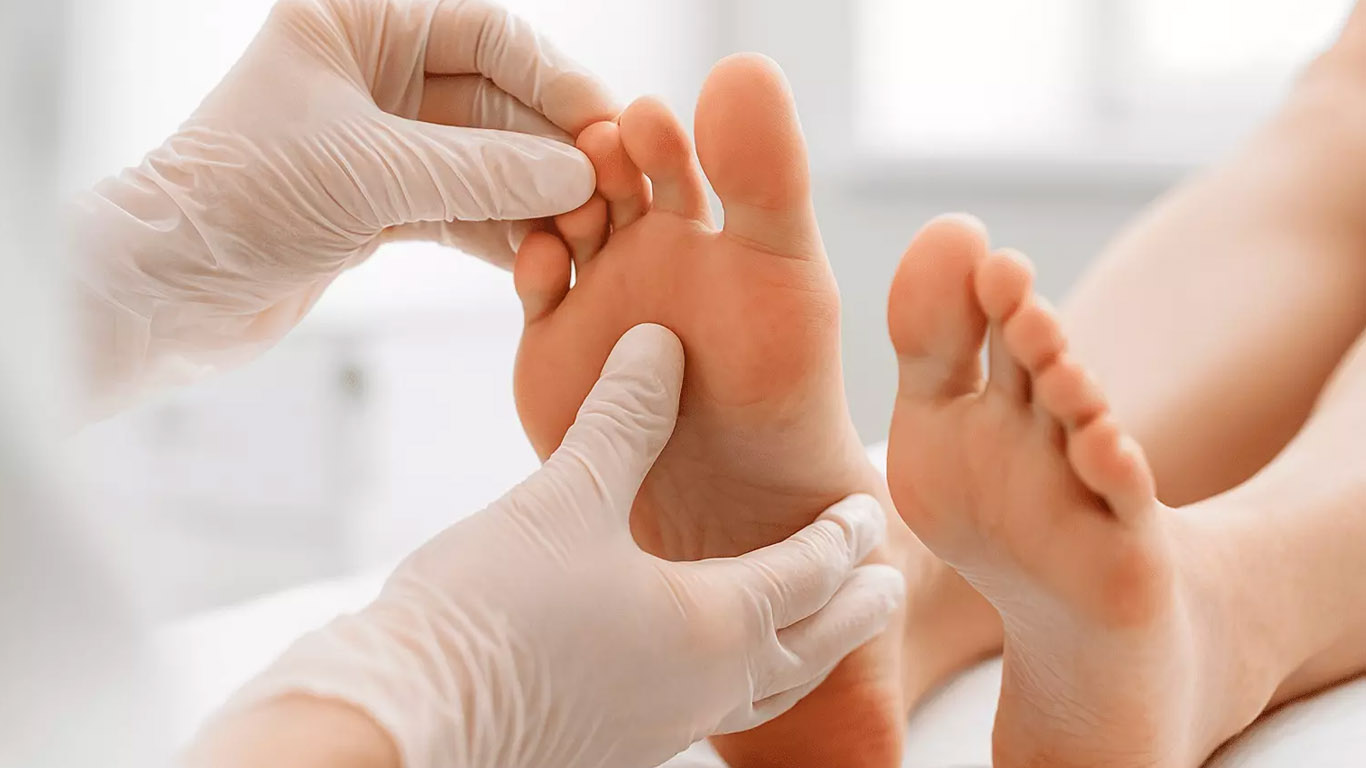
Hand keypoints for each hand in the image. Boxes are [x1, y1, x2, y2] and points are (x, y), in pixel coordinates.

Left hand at [74, 0, 616, 411]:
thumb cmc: (241, 200)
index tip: (604, 126)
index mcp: (357, 22)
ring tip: (587, 230)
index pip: (485, 33)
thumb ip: (484, 171)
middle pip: (498, 98)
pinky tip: (545, 255)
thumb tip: (581, 172)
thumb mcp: (373, 173)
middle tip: (611, 188)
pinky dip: (504, 231)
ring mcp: (382, 141)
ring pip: (488, 159)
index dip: (553, 77)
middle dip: (553, 146)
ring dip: (537, 195)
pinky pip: (466, 207)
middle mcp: (373, 73)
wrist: (168, 292)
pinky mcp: (382, 203)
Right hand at [211, 325, 903, 767]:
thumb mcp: (567, 496)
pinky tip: (701, 659)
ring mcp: (659, 726)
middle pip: (809, 649)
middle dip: (852, 612)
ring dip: (801, 652)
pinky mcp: (612, 744)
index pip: (809, 573)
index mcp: (713, 625)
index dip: (845, 537)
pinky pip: (705, 709)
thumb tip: (660, 343)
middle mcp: (703, 686)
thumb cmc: (493, 608)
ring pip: (762, 689)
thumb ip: (624, 420)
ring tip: (812, 632)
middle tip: (887, 588)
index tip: (872, 513)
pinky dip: (736, 678)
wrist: (407, 718)